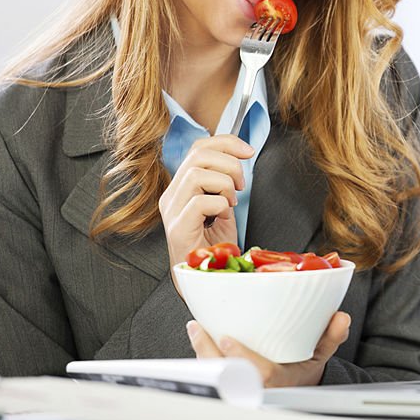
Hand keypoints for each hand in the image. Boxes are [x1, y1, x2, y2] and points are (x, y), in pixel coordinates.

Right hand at [159, 135, 253, 288]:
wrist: (206, 276)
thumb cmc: (215, 243)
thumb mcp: (223, 202)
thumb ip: (224, 180)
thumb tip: (240, 154)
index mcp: (181, 185)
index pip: (198, 148)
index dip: (225, 142)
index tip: (248, 151)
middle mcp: (171, 195)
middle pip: (197, 155)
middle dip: (229, 163)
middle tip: (242, 185)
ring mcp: (172, 211)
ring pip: (195, 173)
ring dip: (224, 183)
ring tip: (232, 201)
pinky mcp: (177, 229)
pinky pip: (200, 202)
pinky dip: (219, 203)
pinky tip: (224, 215)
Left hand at [185, 312, 351, 386]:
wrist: (295, 390)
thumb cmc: (303, 370)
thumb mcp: (321, 355)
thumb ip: (331, 336)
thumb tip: (341, 317)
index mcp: (279, 381)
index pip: (259, 375)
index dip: (241, 358)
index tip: (226, 339)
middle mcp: (257, 389)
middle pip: (227, 376)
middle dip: (208, 353)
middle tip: (198, 328)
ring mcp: (241, 390)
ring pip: (215, 377)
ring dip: (201, 353)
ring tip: (196, 328)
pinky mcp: (229, 386)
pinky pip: (212, 375)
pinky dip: (203, 357)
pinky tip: (199, 338)